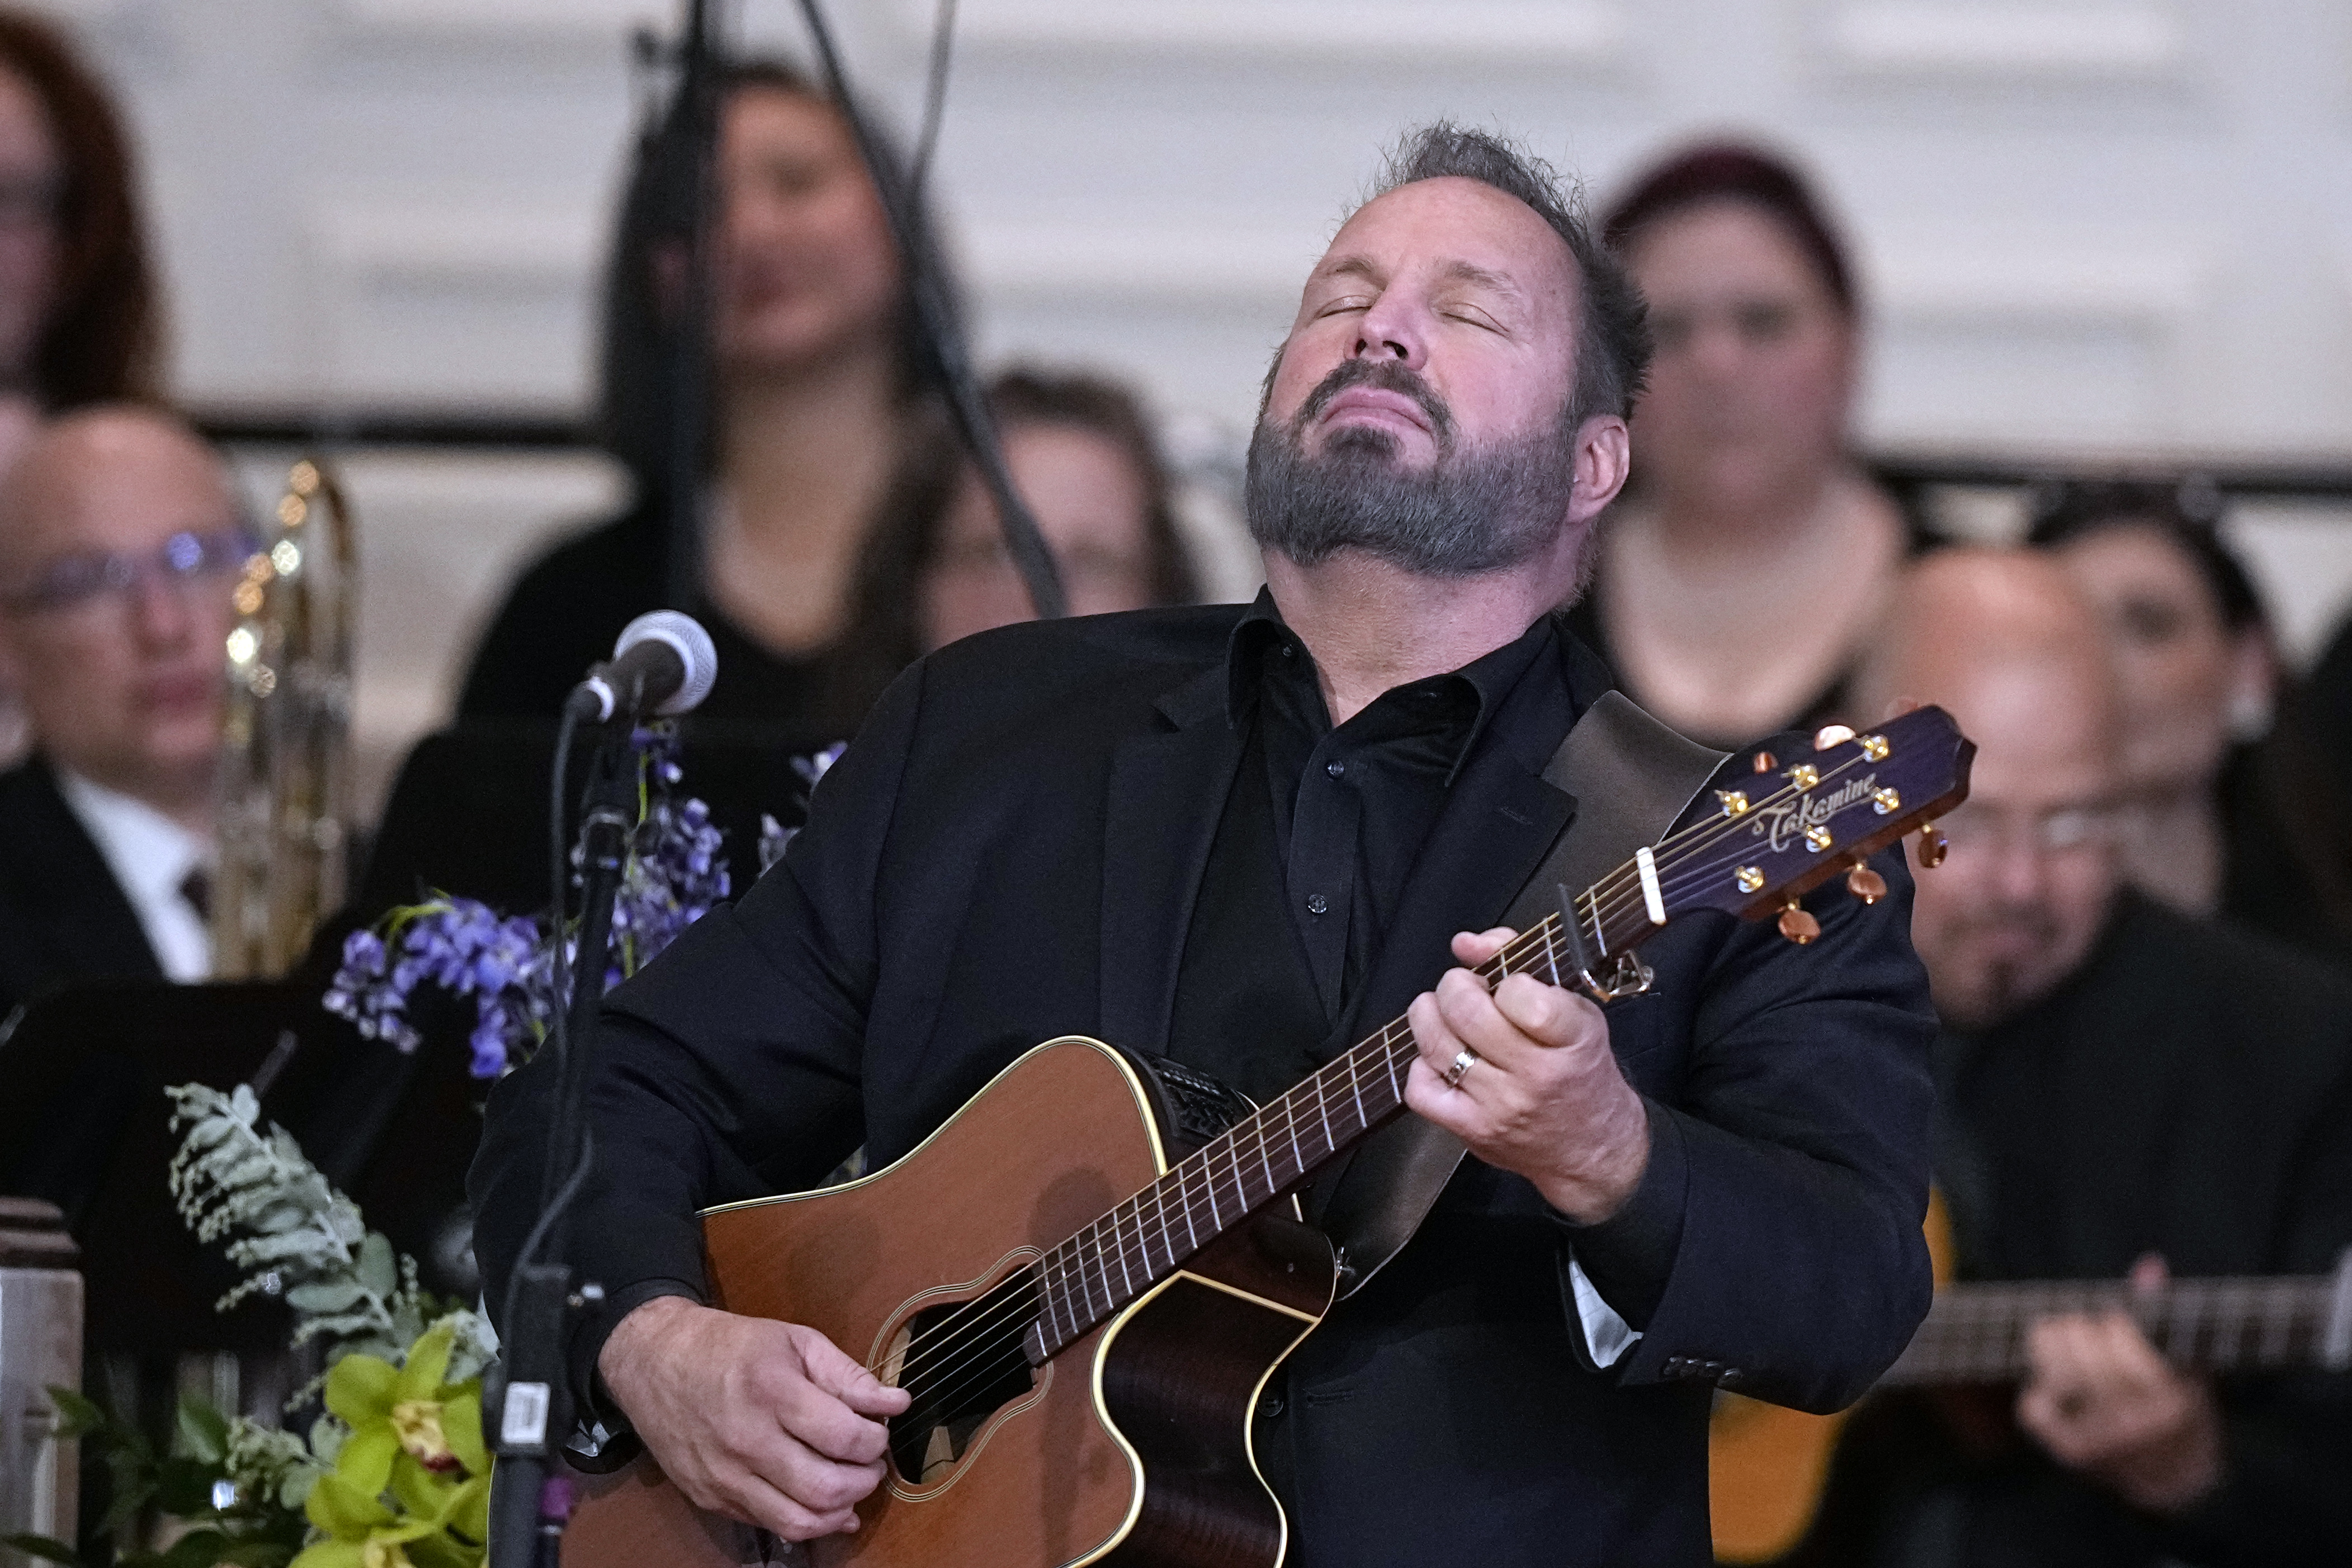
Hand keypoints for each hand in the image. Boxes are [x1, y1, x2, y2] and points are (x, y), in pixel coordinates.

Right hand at [598, 1296, 911, 1539]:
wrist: (654, 1363)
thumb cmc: (730, 1346)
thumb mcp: (795, 1341)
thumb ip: (848, 1376)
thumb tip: (896, 1404)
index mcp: (771, 1390)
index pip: (844, 1437)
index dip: (875, 1441)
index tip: (878, 1431)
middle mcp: (746, 1439)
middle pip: (826, 1488)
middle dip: (865, 1480)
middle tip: (870, 1464)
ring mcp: (725, 1476)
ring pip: (799, 1521)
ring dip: (840, 1510)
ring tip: (850, 1485)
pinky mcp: (711, 1498)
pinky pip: (769, 1525)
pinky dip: (805, 1522)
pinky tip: (822, 1505)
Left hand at [1401, 927, 1650, 1222]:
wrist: (1592, 1148)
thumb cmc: (1581, 1070)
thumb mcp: (1575, 1011)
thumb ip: (1521, 962)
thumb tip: (1464, 943)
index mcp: (1571, 1038)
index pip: (1521, 994)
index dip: (1504, 979)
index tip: (1509, 984)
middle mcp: (1535, 1075)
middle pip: (1466, 1011)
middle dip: (1455, 986)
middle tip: (1465, 989)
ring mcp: (1499, 1105)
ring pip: (1438, 1044)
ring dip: (1430, 1015)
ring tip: (1444, 1013)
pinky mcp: (1471, 1130)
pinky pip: (1421, 1089)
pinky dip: (1422, 1066)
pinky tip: (1442, 1059)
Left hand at [2014, 1255, 2223, 1515]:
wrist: (2176, 1480)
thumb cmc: (2183, 1408)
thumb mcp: (2189, 1364)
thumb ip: (2165, 1316)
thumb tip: (2148, 1265)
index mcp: (2169, 1400)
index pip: (2120, 1336)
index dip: (2113, 1319)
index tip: (2117, 1320)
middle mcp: (2133, 1424)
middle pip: (2081, 1346)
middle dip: (2082, 1327)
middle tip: (2089, 1328)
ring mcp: (2098, 1440)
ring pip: (2054, 1370)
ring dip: (2055, 1347)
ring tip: (2068, 1343)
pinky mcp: (2068, 1452)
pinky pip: (2032, 1404)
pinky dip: (2039, 1385)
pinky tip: (2058, 1381)